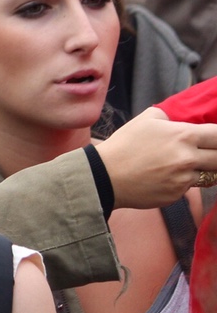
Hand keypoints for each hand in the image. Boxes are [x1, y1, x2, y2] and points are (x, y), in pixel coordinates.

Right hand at [95, 106, 216, 208]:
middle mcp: (189, 158)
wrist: (107, 174)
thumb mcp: (146, 119)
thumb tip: (182, 121)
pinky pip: (191, 187)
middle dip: (216, 155)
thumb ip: (170, 117)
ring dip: (206, 169)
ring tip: (189, 165)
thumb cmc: (125, 144)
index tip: (215, 138)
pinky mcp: (178, 194)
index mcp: (184, 135)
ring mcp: (185, 179)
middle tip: (208, 153)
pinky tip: (168, 176)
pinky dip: (185, 182)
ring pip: (212, 175)